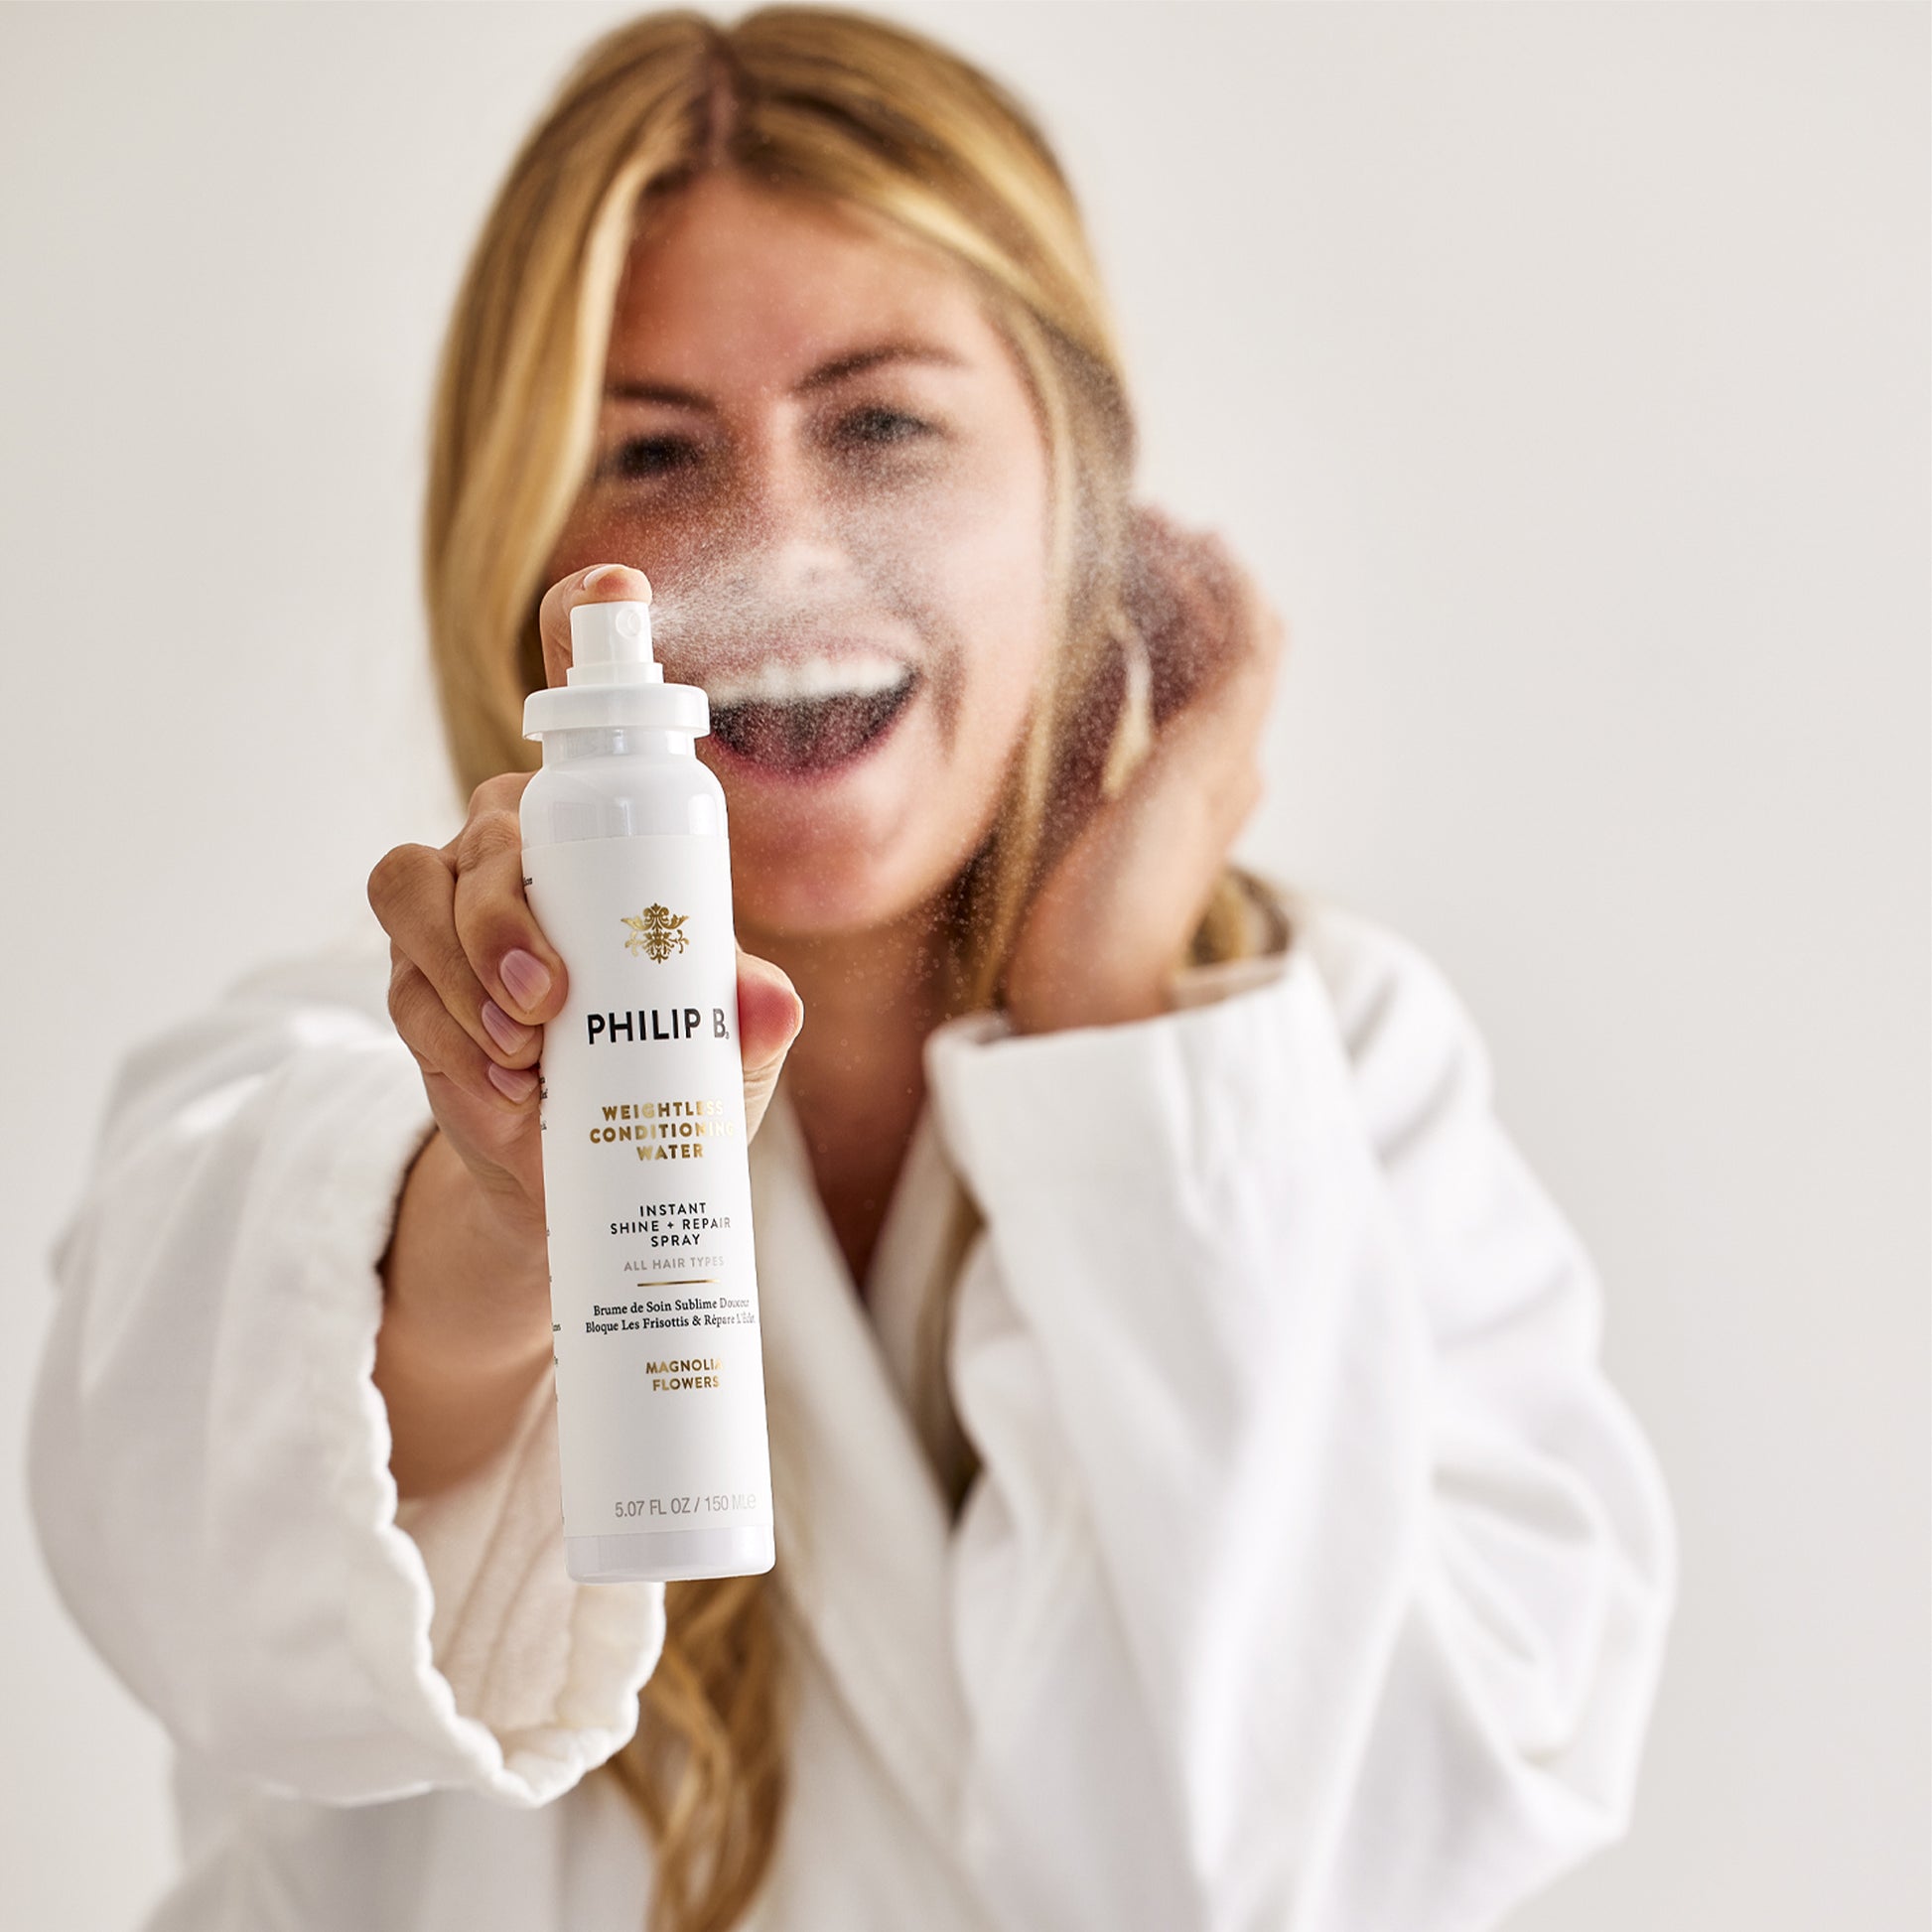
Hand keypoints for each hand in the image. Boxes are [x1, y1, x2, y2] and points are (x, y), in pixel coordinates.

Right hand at [366, 563, 803, 1409]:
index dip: (588, 631)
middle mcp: (523, 850)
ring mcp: (454, 912)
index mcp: (608, 836)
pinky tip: (500, 1089)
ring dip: (464, 966)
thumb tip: (770, 1000)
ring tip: (527, 1053)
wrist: (575, 1178)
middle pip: (492, 820)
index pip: (592, 719)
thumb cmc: (658, 1086)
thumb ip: (747, 1031)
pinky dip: (445, 1038)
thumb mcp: (720, 1065)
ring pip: (417, 884)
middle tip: (549, 1000)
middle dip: (507, 907)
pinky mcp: (412, 980)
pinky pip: (400, 980)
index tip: (613, 587)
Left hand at [1003, 508, 1286, 1033]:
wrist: (1088, 984)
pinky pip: (1248, 639)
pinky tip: (1182, 543)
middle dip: (1181, 580)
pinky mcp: (1224, 745)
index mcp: (1187, 791)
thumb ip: (1078, 745)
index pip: (1181, 680)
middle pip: (1214, 648)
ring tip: (1154, 519)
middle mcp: (1222, 769)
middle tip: (1137, 524)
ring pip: (1240, 632)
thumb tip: (1066, 679)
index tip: (1109, 572)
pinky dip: (1223, 584)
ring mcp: (1231, 756)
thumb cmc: (1062, 925)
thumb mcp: (1062, 809)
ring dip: (1202, 569)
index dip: (1155, 618)